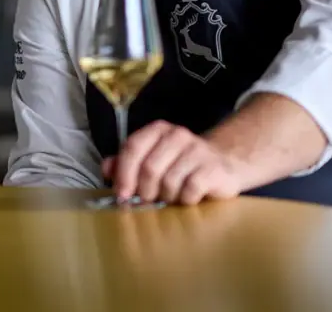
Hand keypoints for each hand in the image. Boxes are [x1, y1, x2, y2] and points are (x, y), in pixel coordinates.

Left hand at [102, 120, 243, 204]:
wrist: (224, 165)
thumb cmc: (180, 165)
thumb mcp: (152, 158)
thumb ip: (126, 163)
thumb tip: (107, 170)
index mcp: (158, 130)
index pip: (133, 147)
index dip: (123, 173)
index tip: (121, 195)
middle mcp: (177, 135)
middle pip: (149, 168)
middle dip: (144, 191)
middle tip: (148, 200)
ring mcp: (197, 151)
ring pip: (169, 182)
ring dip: (166, 197)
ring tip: (172, 197)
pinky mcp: (212, 169)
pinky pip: (189, 191)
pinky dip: (184, 200)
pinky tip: (188, 198)